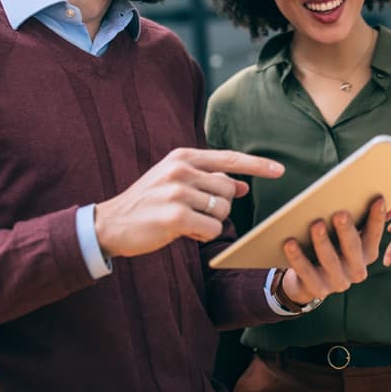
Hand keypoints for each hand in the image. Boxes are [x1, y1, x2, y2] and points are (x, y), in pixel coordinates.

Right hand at [94, 148, 282, 258]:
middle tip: (196, 213)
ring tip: (185, 222)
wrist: (111, 223)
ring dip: (210, 222)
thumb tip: (242, 185)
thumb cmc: (148, 203)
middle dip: (220, 206)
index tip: (279, 170)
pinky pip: (211, 228)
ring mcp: (178, 191)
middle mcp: (181, 169)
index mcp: (183, 157)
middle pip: (228, 189)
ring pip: (222, 210)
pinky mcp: (175, 216)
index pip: (229, 158)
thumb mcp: (177, 183)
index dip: (257, 164)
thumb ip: (209, 180)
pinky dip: (203, 234)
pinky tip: (184, 232)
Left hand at [280, 197, 389, 305]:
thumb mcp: (351, 236)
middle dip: (347, 230)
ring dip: (322, 242)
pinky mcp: (317, 289)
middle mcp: (356, 270)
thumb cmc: (333, 248)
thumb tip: (390, 203)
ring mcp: (337, 282)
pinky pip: (306, 272)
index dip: (377, 218)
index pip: (375, 234)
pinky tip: (290, 242)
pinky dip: (297, 257)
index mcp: (367, 254)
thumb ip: (367, 221)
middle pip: (352, 248)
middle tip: (340, 213)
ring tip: (315, 224)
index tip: (378, 199)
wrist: (309, 281)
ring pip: (330, 260)